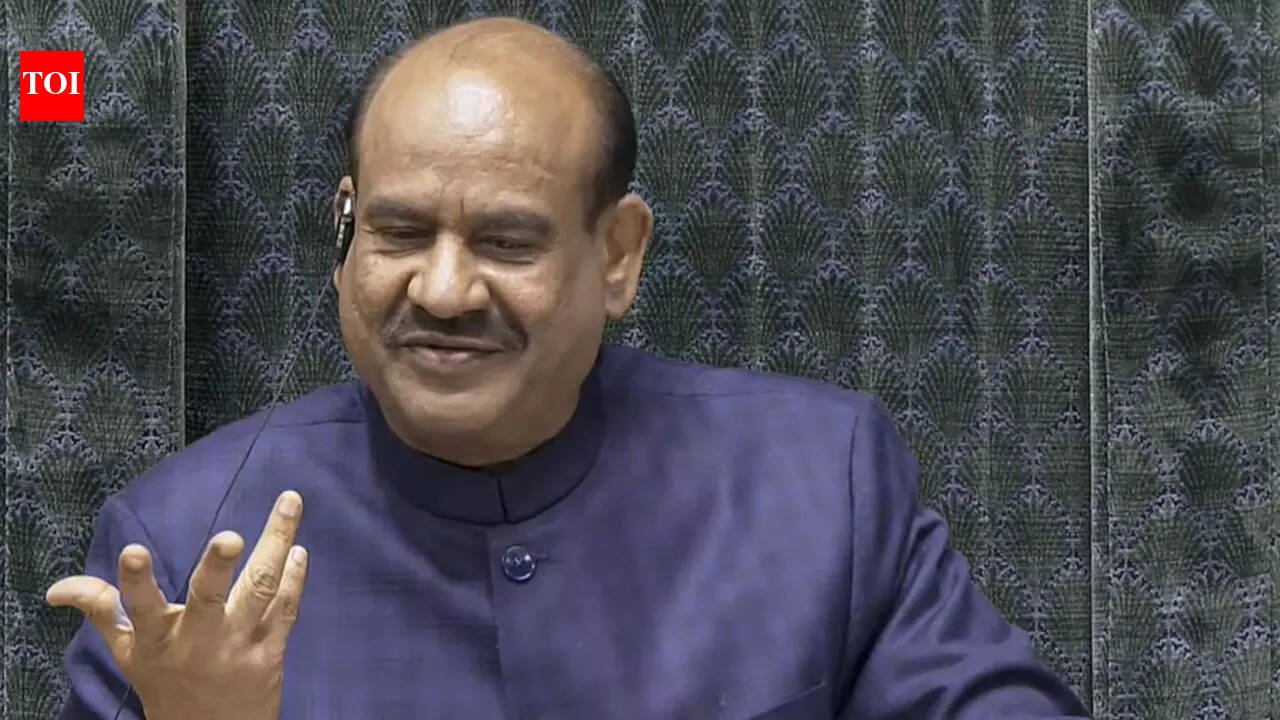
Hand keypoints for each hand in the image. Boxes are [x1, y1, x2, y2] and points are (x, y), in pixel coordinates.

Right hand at [47, 491, 308, 719]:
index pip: (139, 609)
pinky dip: (295, 577)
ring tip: (289, 504)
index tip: (132, 550)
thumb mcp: (128, 654)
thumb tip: (58, 588)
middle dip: (217, 567)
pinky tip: (298, 548)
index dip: (135, 582)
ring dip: (276, 546)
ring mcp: (238, 647)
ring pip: (260, 592)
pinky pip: (286, 609)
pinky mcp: (271, 652)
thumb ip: (102, 611)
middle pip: (210, 600)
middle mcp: (198, 643)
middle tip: (229, 537)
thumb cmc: (166, 684)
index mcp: (156, 641)